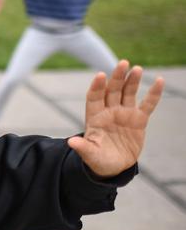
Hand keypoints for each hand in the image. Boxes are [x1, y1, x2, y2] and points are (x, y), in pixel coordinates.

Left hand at [68, 61, 163, 177]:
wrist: (114, 167)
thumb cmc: (98, 160)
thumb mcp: (90, 155)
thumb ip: (83, 147)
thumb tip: (71, 143)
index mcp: (94, 117)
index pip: (94, 97)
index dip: (97, 86)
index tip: (100, 75)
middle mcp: (109, 111)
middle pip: (112, 90)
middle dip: (117, 77)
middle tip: (123, 63)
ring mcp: (124, 114)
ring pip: (128, 93)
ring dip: (132, 81)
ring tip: (137, 68)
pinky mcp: (139, 120)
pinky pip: (147, 104)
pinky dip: (153, 94)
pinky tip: (159, 81)